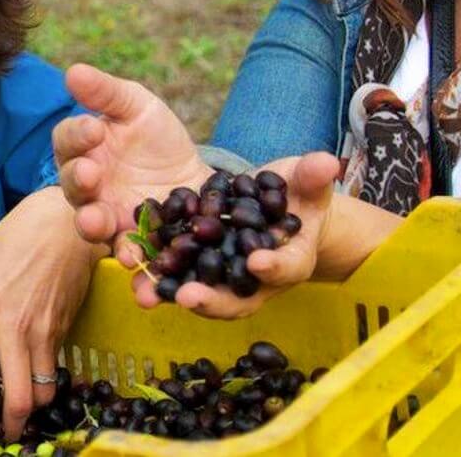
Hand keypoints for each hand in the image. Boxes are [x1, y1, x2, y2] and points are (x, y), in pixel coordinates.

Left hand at [0, 188, 101, 439]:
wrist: (67, 222)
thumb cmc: (17, 237)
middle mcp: (11, 327)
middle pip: (15, 397)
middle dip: (6, 427)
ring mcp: (42, 331)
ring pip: (40, 391)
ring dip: (28, 410)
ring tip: (16, 414)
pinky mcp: (63, 329)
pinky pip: (54, 371)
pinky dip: (45, 386)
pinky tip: (35, 386)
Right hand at [53, 64, 211, 266]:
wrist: (195, 179)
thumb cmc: (155, 137)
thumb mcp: (137, 106)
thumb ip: (106, 92)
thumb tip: (73, 71)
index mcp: (83, 149)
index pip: (69, 140)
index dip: (78, 136)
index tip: (94, 129)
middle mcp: (88, 188)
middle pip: (73, 186)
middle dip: (79, 180)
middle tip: (90, 174)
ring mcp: (108, 219)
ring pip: (91, 224)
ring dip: (92, 223)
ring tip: (100, 221)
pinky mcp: (133, 244)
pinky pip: (126, 254)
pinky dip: (129, 260)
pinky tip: (136, 262)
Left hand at [139, 152, 340, 318]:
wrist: (276, 205)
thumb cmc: (299, 196)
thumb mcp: (308, 184)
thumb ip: (314, 177)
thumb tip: (328, 162)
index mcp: (290, 262)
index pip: (283, 269)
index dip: (272, 267)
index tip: (258, 262)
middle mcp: (254, 280)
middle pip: (234, 298)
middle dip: (211, 299)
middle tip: (189, 296)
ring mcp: (222, 276)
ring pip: (198, 291)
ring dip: (173, 293)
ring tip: (150, 293)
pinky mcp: (194, 263)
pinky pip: (173, 272)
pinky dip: (154, 271)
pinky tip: (132, 261)